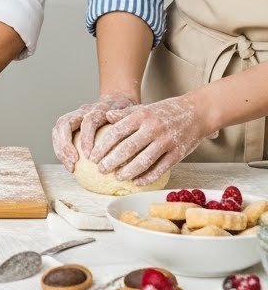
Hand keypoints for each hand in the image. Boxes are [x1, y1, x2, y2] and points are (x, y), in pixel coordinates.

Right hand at [52, 93, 137, 170]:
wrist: (117, 99)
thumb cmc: (126, 112)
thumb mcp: (131, 113)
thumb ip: (127, 122)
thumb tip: (122, 134)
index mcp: (98, 109)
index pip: (88, 121)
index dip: (86, 139)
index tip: (89, 157)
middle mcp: (83, 111)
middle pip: (65, 122)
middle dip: (66, 144)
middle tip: (73, 162)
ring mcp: (75, 116)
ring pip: (59, 128)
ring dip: (61, 148)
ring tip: (70, 167)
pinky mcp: (71, 123)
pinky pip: (59, 135)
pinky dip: (61, 150)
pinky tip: (69, 165)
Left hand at [87, 95, 203, 184]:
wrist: (197, 112)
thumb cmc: (166, 111)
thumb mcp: (145, 108)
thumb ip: (125, 114)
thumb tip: (106, 116)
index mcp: (142, 115)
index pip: (117, 132)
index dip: (103, 146)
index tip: (92, 156)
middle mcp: (153, 128)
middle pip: (128, 148)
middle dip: (111, 161)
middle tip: (100, 170)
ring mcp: (166, 141)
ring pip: (143, 161)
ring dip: (128, 171)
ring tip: (117, 176)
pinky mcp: (177, 154)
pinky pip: (160, 169)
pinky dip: (147, 177)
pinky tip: (137, 182)